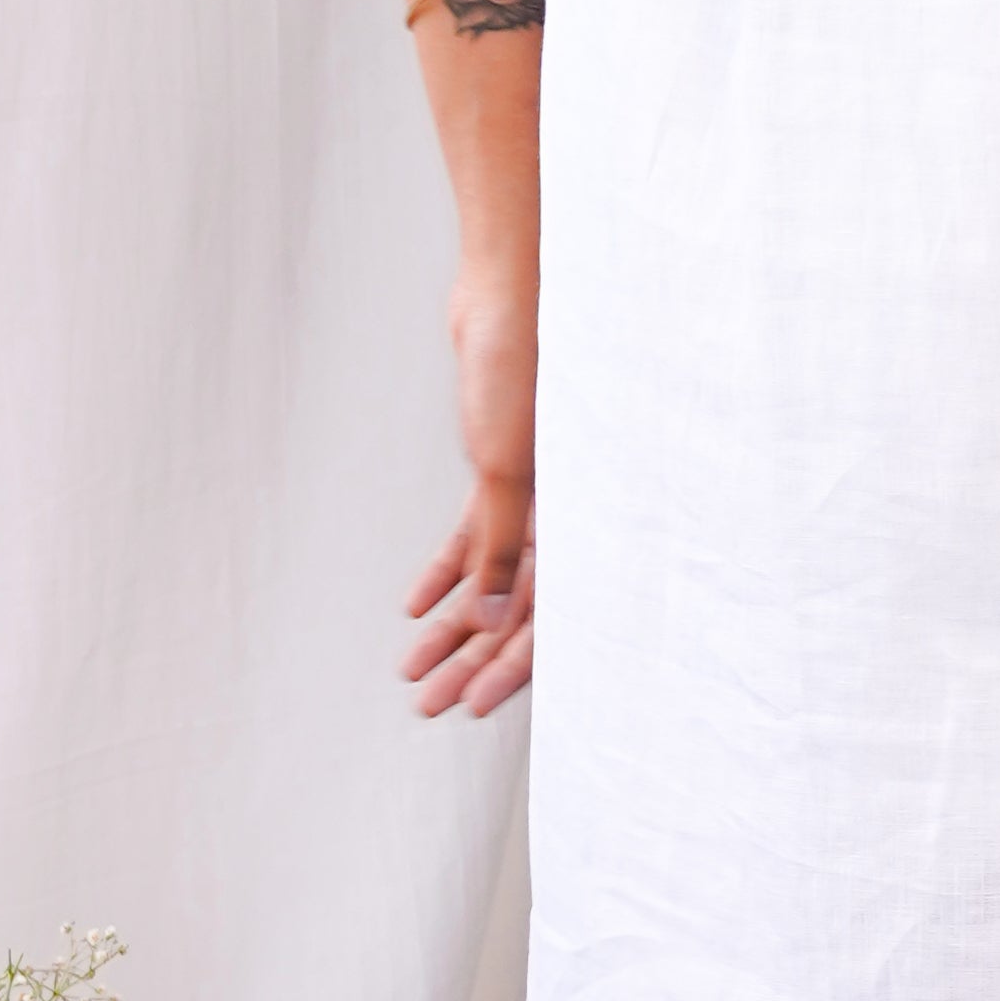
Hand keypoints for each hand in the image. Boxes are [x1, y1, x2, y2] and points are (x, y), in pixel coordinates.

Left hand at [406, 264, 534, 716]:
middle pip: (517, 608)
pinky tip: (415, 606)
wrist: (512, 296)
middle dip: (472, 659)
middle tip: (428, 701)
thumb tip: (486, 617)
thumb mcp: (505, 467)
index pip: (552, 616)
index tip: (473, 704)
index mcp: (587, 517)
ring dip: (452, 623)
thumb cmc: (527, 369)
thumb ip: (500, 542)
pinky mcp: (504, 468)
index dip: (513, 666)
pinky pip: (477, 535)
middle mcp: (570, 514)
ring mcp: (537, 493)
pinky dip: (448, 571)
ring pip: (492, 578)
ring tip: (412, 666)